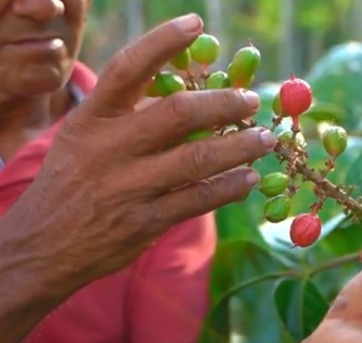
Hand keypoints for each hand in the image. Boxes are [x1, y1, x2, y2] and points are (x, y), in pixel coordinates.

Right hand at [0, 14, 274, 285]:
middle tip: (250, 101)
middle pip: (177, 114)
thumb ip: (128, 115)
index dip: (163, 42)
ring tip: (264, 139)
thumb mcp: (84, 138)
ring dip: (239, 146)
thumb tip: (190, 92)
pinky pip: (197, 200)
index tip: (196, 23)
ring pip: (196, 159)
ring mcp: (127, 188)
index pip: (128, 68)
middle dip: (223, 104)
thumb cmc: (74, 182)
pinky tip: (246, 179)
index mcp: (91, 119)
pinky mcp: (144, 223)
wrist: (42, 245)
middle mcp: (108, 149)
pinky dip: (228, 188)